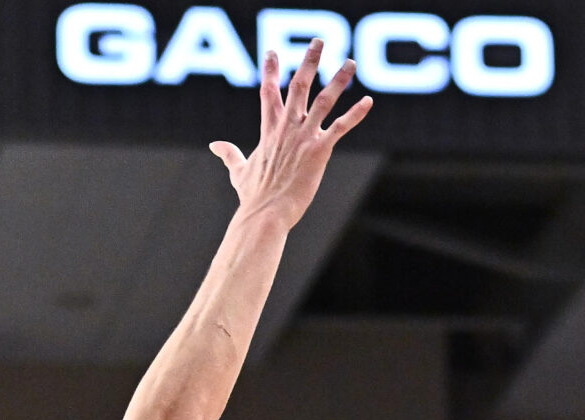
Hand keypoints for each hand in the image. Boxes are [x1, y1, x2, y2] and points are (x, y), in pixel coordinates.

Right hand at [210, 42, 371, 228]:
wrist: (265, 213)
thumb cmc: (253, 197)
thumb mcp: (239, 171)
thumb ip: (229, 155)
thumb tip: (215, 146)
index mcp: (269, 130)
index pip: (268, 91)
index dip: (270, 69)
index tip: (272, 51)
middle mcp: (287, 127)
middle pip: (298, 85)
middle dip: (309, 61)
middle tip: (318, 41)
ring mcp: (304, 136)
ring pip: (324, 100)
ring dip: (339, 79)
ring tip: (350, 63)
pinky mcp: (320, 150)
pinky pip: (341, 127)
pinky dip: (356, 114)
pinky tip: (368, 101)